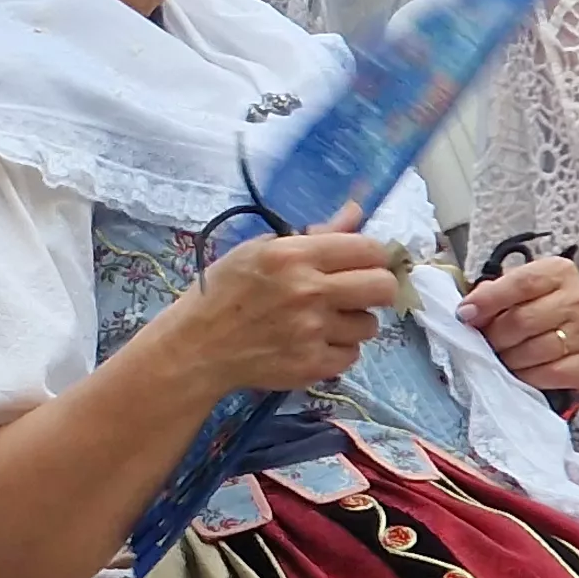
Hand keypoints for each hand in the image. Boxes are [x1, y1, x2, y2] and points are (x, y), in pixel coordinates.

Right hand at [164, 217, 402, 393]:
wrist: (195, 346)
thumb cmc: (224, 292)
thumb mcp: (260, 250)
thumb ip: (316, 234)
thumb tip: (356, 213)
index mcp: (294, 255)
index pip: (368, 249)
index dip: (373, 256)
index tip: (363, 264)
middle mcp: (309, 291)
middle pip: (382, 287)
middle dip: (376, 288)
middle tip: (356, 293)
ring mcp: (312, 332)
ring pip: (369, 324)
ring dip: (352, 322)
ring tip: (323, 322)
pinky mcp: (312, 365)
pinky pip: (352, 355)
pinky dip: (337, 350)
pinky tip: (312, 343)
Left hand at [456, 256, 578, 396]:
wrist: (571, 342)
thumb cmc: (533, 312)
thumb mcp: (514, 294)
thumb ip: (491, 295)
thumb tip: (468, 311)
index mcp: (558, 272)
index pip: (521, 282)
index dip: (488, 301)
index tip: (464, 316)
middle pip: (523, 320)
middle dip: (494, 337)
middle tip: (483, 345)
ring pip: (534, 350)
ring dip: (508, 360)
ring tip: (501, 359)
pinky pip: (550, 373)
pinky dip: (527, 377)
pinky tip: (520, 374)